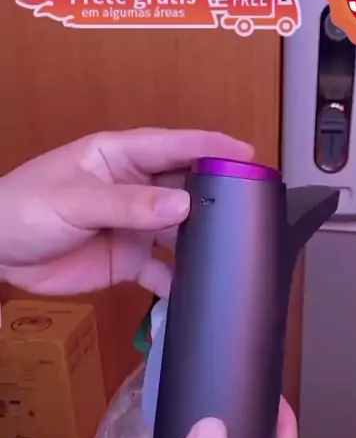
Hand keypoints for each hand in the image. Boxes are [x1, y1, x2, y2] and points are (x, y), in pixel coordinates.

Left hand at [0, 128, 252, 295]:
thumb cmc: (24, 208)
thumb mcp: (75, 201)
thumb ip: (128, 205)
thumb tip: (182, 205)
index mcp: (120, 157)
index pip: (172, 146)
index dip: (209, 146)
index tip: (246, 153)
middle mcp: (134, 188)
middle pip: (184, 188)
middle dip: (214, 197)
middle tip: (249, 209)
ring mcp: (134, 225)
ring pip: (179, 230)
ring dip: (201, 241)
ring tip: (229, 252)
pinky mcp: (129, 260)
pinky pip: (162, 270)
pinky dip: (178, 281)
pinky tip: (195, 291)